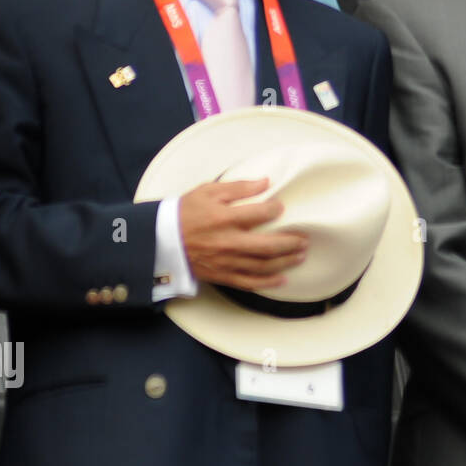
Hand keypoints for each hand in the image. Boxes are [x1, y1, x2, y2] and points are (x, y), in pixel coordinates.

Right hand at [179, 179, 306, 289]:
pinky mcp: (222, 275)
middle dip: (291, 243)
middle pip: (268, 245)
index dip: (275, 210)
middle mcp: (228, 242)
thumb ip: (238, 187)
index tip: (282, 208)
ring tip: (301, 255)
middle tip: (305, 239)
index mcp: (224, 218)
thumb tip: (265, 182)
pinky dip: (267, 283)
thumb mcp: (208, 191)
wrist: (161, 239)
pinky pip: (248, 282)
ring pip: (262, 266)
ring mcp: (226, 261)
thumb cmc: (185, 212)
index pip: (259, 214)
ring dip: (285, 262)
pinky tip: (282, 280)